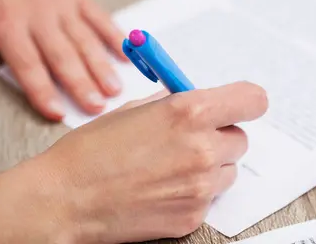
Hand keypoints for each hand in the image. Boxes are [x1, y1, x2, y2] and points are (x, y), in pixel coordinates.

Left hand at [0, 0, 126, 119]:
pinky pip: (98, 17)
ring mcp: (61, 3)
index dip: (41, 90)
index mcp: (6, 22)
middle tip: (98, 107)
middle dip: (81, 84)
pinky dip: (114, 35)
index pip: (27, 64)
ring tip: (115, 89)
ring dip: (101, 66)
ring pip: (85, 40)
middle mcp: (38, 14)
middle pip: (63, 55)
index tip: (56, 113)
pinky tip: (127, 54)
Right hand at [0, 82, 267, 243]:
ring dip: (210, 165)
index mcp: (188, 112)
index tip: (240, 105)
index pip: (252, 100)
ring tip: (171, 166)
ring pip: (228, 169)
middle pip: (240, 137)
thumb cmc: (91, 151)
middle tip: (189, 139)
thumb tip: (197, 100)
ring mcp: (200, 186)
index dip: (246, 101)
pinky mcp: (193, 215)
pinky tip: (162, 188)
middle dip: (219, 135)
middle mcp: (202, 148)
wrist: (64, 199)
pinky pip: (210, 197)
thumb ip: (174, 103)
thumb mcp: (135, 110)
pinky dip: (194, 191)